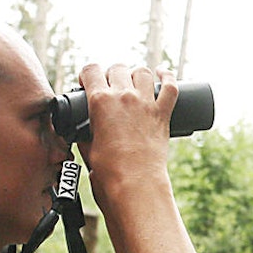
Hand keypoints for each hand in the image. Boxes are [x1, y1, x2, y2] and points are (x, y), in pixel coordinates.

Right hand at [75, 63, 178, 210]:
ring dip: (136, 75)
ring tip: (133, 85)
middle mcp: (123, 96)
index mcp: (100, 102)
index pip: (90, 70)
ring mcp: (145, 103)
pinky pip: (170, 86)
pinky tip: (163, 74)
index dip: (88, 75)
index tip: (89, 83)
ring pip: (142, 72)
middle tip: (111, 88)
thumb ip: (85, 135)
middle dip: (112, 75)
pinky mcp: (163, 114)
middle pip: (117, 68)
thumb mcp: (88, 149)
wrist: (135, 184)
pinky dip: (168, 77)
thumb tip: (83, 133)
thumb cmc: (109, 172)